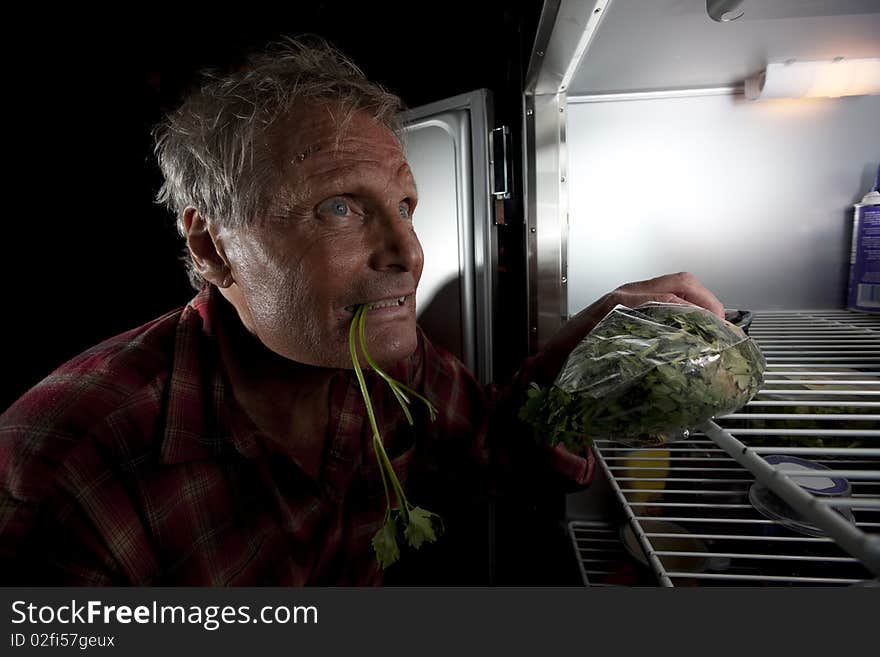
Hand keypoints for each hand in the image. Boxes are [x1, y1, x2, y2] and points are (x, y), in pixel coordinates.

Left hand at [537, 272, 723, 381]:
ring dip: (697, 302)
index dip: (700, 314)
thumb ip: (631, 384)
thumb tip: (665, 409)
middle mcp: (624, 296)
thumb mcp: (599, 375)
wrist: (543, 365)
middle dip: (707, 302)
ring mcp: (625, 296)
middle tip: (723, 328)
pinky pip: (661, 294)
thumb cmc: (565, 368)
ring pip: (673, 286)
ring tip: (712, 328)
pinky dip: (682, 306)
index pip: (670, 300)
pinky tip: (689, 328)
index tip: (718, 331)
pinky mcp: (624, 303)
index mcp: (619, 307)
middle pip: (680, 283)